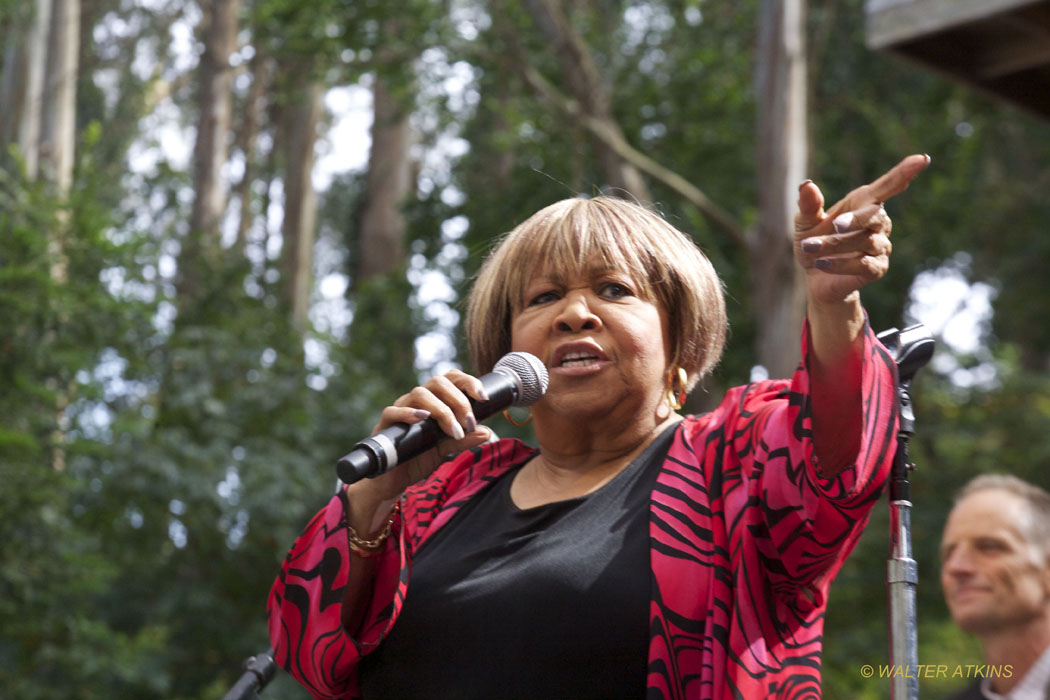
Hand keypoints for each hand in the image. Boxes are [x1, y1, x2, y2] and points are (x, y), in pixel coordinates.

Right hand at [349, 369, 493, 503]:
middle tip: (468, 423)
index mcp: (434, 401)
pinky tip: (423, 418)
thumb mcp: (446, 450)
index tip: (484, 398)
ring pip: (419, 393)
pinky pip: (393, 411)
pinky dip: (408, 412)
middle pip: (438, 382)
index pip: (451, 379)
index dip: (468, 382)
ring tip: (453, 431)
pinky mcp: (385, 425)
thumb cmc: (419, 459)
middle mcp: (417, 400)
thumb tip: (487, 432)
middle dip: (459, 400)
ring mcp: (400, 409)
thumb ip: (464, 440)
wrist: (394, 480)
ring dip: (441, 410)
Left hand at [795, 154, 929, 306]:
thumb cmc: (814, 242)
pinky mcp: (877, 268)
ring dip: (834, 244)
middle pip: (876, 215)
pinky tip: (822, 263)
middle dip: (856, 219)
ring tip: (809, 247)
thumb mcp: (805, 222)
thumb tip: (806, 184)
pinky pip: (864, 264)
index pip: (887, 186)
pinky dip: (841, 264)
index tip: (921, 159)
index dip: (904, 173)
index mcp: (863, 203)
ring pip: (865, 241)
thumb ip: (808, 205)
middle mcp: (878, 222)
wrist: (815, 278)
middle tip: (835, 224)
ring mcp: (880, 246)